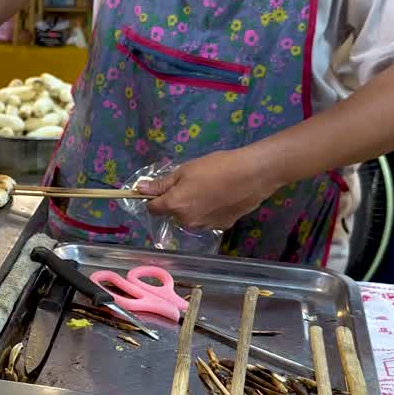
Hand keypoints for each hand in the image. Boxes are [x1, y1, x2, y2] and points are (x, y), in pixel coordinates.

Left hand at [143, 150, 279, 230]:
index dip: (155, 199)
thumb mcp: (186, 170)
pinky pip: (208, 220)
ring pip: (190, 218)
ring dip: (194, 208)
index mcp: (175, 205)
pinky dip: (210, 212)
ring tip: (210, 190)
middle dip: (177, 202)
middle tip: (193, 184)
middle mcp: (186, 221)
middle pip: (173, 214)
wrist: (253, 174)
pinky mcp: (221, 227)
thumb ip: (162, 183)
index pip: (153, 208)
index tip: (164, 189)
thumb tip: (140, 190)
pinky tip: (222, 198)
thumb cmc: (217, 167)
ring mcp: (204, 226)